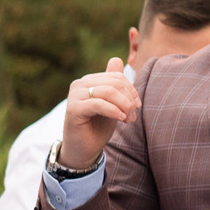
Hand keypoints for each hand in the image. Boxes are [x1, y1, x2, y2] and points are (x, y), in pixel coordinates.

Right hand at [56, 57, 137, 175]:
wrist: (83, 149)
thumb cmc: (97, 127)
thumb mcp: (111, 103)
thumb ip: (113, 84)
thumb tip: (116, 59)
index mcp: (88, 81)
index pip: (117, 76)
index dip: (131, 90)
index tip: (136, 107)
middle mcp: (79, 85)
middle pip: (114, 82)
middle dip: (129, 99)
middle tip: (133, 115)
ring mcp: (74, 96)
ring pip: (108, 91)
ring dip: (124, 106)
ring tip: (128, 119)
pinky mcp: (73, 109)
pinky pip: (99, 104)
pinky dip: (114, 111)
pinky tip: (121, 120)